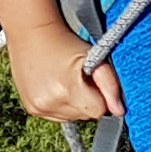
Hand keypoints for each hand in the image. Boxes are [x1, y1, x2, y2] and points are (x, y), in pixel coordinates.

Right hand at [7, 21, 123, 122]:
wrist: (32, 33)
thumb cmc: (64, 42)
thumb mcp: (93, 57)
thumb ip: (110, 84)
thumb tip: (119, 111)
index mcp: (68, 90)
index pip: (98, 111)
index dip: (99, 96)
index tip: (91, 81)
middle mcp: (51, 103)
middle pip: (84, 116)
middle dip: (86, 100)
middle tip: (77, 78)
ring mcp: (39, 108)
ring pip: (71, 118)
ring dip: (72, 104)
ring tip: (64, 81)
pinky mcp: (32, 109)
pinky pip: (56, 116)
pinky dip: (59, 105)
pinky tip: (54, 87)